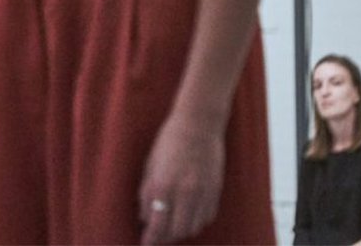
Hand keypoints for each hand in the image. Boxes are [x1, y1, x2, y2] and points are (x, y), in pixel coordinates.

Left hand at [138, 112, 224, 243]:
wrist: (198, 126)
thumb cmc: (168, 142)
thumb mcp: (149, 166)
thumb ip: (146, 193)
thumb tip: (144, 216)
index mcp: (162, 186)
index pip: (157, 225)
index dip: (150, 238)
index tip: (145, 243)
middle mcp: (184, 194)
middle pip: (176, 231)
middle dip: (165, 237)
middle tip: (157, 236)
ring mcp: (202, 194)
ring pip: (193, 227)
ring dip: (181, 231)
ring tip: (171, 226)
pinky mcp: (215, 192)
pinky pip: (206, 217)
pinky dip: (196, 221)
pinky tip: (187, 216)